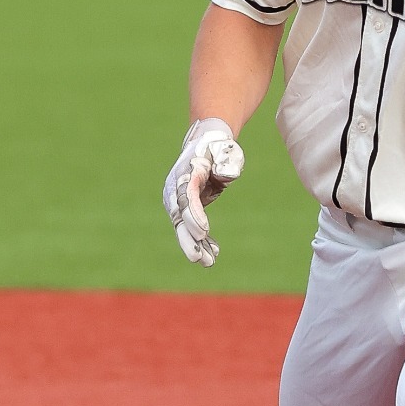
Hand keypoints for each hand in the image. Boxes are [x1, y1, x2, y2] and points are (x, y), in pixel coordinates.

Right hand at [162, 117, 243, 266]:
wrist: (206, 142)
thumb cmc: (219, 147)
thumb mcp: (226, 150)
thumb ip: (227, 162)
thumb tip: (225, 176)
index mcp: (186, 173)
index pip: (187, 197)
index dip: (194, 215)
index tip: (204, 232)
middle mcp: (177, 188)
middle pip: (179, 216)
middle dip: (188, 238)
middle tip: (198, 258)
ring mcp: (178, 199)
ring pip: (183, 226)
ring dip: (195, 245)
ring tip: (209, 263)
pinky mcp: (185, 206)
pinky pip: (190, 226)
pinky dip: (201, 241)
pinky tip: (213, 254)